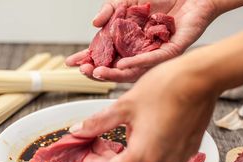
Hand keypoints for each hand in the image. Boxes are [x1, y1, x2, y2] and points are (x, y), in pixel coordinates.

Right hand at [66, 0, 218, 81]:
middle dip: (98, 70)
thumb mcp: (126, 0)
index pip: (104, 54)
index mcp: (127, 41)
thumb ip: (110, 10)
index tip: (70, 63)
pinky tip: (122, 66)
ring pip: (133, 70)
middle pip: (116, 67)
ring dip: (114, 73)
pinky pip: (153, 60)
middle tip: (84, 70)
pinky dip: (137, 63)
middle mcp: (139, 50)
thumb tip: (94, 24)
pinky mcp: (171, 51)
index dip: (87, 58)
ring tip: (98, 73)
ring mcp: (154, 52)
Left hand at [70, 56, 219, 161]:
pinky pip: (162, 161)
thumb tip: (78, 131)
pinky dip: (146, 154)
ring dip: (127, 159)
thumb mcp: (125, 105)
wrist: (202, 78)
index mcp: (144, 154)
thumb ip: (98, 122)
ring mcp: (178, 158)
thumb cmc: (165, 87)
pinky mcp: (188, 150)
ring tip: (118, 138)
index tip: (85, 153)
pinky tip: (141, 135)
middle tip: (97, 144)